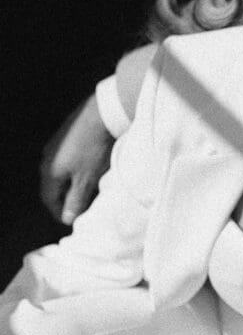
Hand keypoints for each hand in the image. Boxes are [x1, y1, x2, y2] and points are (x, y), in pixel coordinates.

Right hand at [39, 94, 113, 224]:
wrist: (102, 114)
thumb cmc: (94, 149)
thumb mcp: (86, 179)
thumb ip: (76, 200)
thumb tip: (67, 218)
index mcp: (49, 172)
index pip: (49, 199)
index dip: (61, 212)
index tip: (73, 220)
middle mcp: (47, 158)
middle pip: (54, 186)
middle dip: (68, 198)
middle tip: (83, 206)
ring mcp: (56, 145)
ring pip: (63, 172)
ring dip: (74, 183)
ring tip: (91, 189)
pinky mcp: (67, 135)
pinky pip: (69, 159)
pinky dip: (78, 169)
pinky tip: (92, 169)